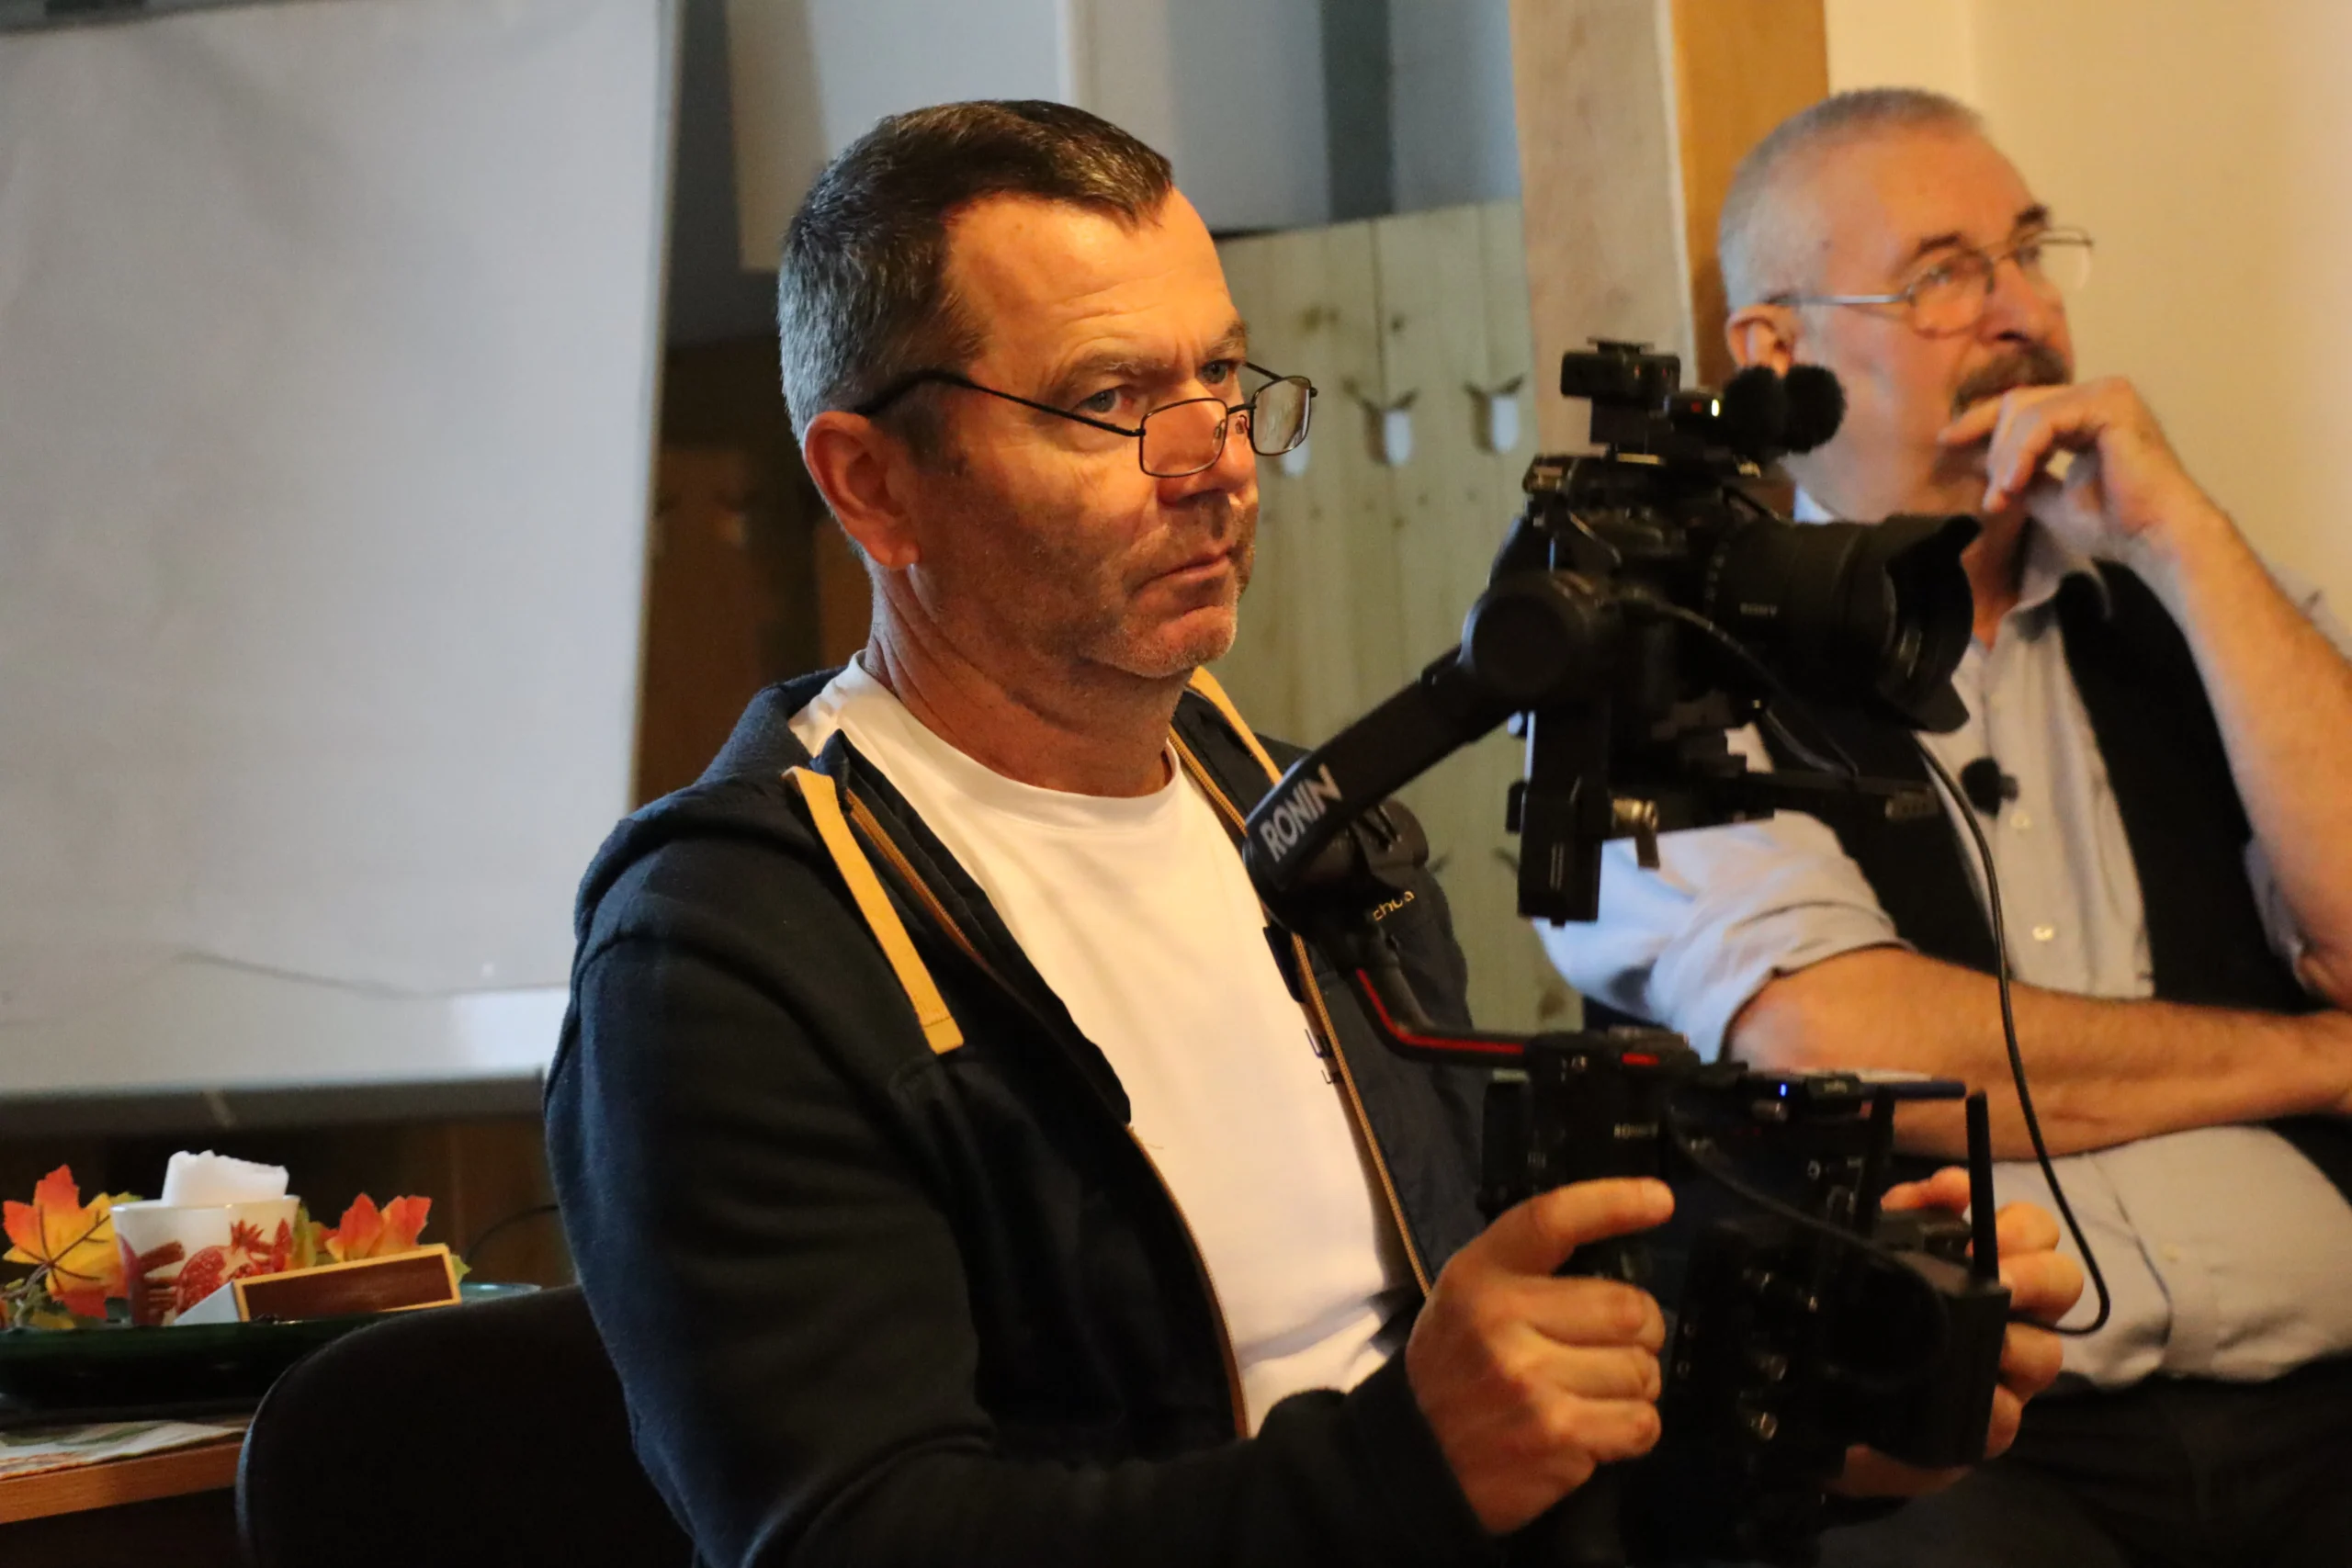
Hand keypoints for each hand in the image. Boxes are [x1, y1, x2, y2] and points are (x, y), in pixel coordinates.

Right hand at [1406, 1178, 1671, 1534]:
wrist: (1418, 1461)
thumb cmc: (1455, 1369)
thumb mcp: (1467, 1299)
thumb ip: (1528, 1273)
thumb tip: (1622, 1261)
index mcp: (1480, 1277)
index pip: (1553, 1220)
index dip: (1614, 1202)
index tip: (1660, 1201)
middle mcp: (1503, 1322)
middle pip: (1629, 1309)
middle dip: (1643, 1330)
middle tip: (1621, 1344)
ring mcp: (1532, 1383)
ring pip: (1641, 1371)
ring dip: (1635, 1385)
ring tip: (1598, 1392)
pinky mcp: (1557, 1438)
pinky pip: (1640, 1423)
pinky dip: (1633, 1427)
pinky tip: (1599, 1428)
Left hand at [1832, 1169, 2082, 1497]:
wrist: (1847, 1402)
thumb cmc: (1877, 1317)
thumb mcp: (1884, 1253)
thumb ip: (1906, 1212)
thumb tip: (1945, 1189)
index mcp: (1997, 1269)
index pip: (2036, 1231)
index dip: (2019, 1223)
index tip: (1976, 1225)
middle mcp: (2016, 1318)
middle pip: (2064, 1281)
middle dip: (2037, 1274)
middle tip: (2000, 1280)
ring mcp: (2011, 1375)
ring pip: (2048, 1353)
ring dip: (2018, 1342)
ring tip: (1987, 1340)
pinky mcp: (1990, 1426)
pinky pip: (2008, 1416)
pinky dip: (1995, 1405)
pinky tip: (1976, 1395)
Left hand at [1936, 377, 2228, 565]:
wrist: (2155, 538)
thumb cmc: (2114, 525)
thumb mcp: (2049, 499)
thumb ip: (2021, 475)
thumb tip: (1986, 468)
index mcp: (2085, 413)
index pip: (2021, 406)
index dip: (1980, 422)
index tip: (1946, 443)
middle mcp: (2096, 395)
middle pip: (2016, 403)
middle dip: (1992, 448)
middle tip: (1993, 496)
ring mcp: (2105, 394)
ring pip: (2025, 412)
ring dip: (2005, 458)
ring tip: (2003, 498)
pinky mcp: (2109, 403)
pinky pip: (2044, 420)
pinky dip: (2022, 452)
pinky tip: (2014, 484)